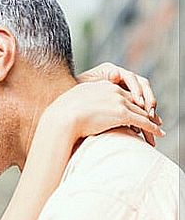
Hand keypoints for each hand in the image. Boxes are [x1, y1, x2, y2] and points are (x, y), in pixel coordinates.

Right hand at [42, 81, 164, 145]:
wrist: (62, 117)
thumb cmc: (63, 113)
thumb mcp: (75, 100)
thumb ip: (84, 101)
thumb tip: (82, 109)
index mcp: (103, 85)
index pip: (123, 94)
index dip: (131, 104)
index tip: (136, 113)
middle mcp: (113, 90)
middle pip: (136, 102)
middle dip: (145, 113)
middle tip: (153, 122)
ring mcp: (119, 101)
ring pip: (142, 112)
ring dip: (151, 123)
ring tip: (157, 132)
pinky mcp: (122, 114)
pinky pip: (143, 121)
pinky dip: (153, 128)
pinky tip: (158, 134)